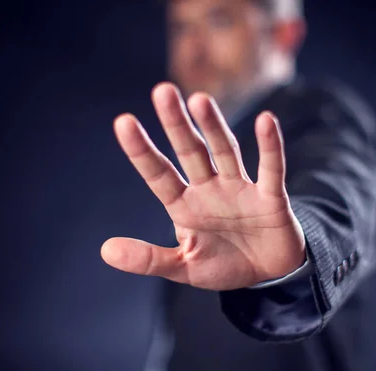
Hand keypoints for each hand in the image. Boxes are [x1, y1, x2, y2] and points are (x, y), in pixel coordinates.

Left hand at [101, 82, 305, 289]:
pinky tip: (266, 121)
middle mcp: (210, 189)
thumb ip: (149, 259)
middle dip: (177, 124)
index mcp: (185, 206)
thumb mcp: (184, 267)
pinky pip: (270, 168)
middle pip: (191, 151)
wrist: (268, 274)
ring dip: (214, 127)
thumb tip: (105, 251)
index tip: (123, 122)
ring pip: (225, 152)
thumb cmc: (224, 265)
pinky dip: (269, 147)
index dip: (142, 151)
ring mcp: (241, 189)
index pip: (159, 174)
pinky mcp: (271, 197)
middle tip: (162, 91)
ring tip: (199, 100)